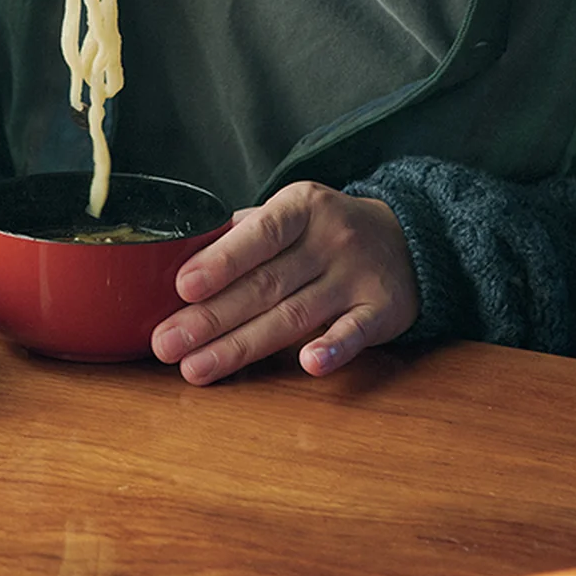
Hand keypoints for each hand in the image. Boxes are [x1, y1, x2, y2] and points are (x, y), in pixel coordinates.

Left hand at [150, 181, 418, 383]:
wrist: (410, 238)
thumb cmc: (328, 229)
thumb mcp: (292, 212)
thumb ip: (245, 232)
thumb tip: (186, 256)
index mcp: (301, 208)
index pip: (258, 235)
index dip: (220, 262)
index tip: (182, 288)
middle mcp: (330, 239)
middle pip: (264, 285)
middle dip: (210, 318)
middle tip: (165, 345)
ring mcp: (357, 277)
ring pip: (294, 316)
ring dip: (242, 346)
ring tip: (198, 367)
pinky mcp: (383, 311)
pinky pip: (355, 332)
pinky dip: (333, 349)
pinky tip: (308, 364)